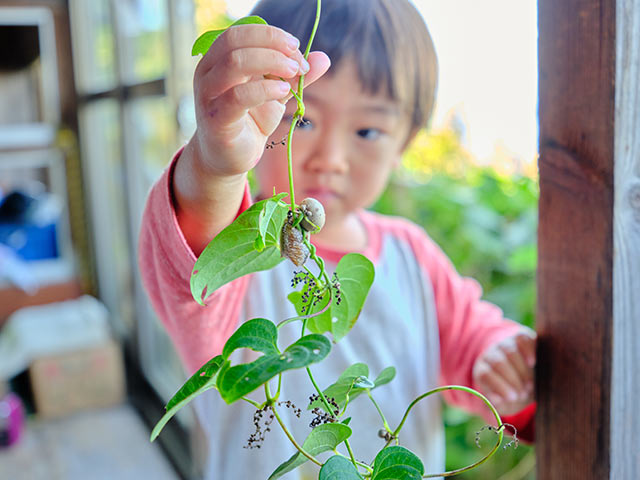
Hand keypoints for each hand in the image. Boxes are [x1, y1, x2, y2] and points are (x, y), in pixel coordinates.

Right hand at [191, 24, 330, 176]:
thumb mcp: (276, 93)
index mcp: (218, 59)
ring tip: (293, 74)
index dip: (271, 35)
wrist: (230, 158)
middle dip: (273, 45)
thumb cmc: (250, 121)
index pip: (242, 32)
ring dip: (271, 62)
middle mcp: (207, 72)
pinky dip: (265, 89)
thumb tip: (324, 58)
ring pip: (235, 63)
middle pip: (236, 40)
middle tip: (298, 62)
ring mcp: (208, 95)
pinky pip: (239, 96)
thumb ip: (295, 76)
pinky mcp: (216, 119)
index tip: (296, 48)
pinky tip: (283, 91)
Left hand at [472, 328, 535, 415]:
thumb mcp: (504, 402)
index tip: (513, 398)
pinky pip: (522, 339)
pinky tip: (533, 363)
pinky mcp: (521, 337)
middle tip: (523, 394)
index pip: (485, 374)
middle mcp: (492, 354)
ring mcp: (506, 344)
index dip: (499, 386)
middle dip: (512, 380)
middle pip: (498, 362)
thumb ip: (499, 403)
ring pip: (510, 352)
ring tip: (530, 385)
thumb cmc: (513, 392)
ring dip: (522, 370)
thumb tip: (497, 400)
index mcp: (482, 369)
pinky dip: (528, 350)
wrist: (525, 377)